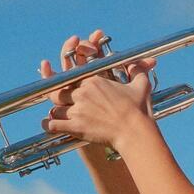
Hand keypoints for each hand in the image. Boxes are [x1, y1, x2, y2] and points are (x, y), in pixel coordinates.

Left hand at [40, 30, 158, 155]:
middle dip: (59, 97)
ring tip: (59, 115)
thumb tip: (145, 62)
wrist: (134, 131)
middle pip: (59, 92)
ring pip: (55, 108)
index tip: (66, 83)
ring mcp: (78, 110)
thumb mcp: (141, 84)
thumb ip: (138, 70)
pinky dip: (48, 125)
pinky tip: (47, 125)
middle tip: (62, 102)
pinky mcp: (75, 127)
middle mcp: (82, 93)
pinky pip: (53, 124)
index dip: (66, 79)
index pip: (71, 76)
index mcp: (93, 81)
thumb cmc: (139, 109)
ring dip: (56, 112)